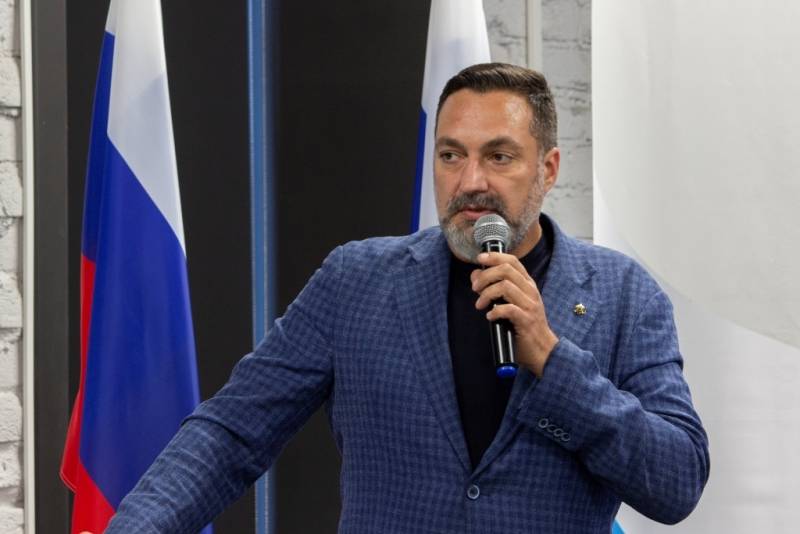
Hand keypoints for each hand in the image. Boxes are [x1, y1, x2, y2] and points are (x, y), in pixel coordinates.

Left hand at [471, 251, 558, 376]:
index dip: (494, 257)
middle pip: (505, 270)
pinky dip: (494, 311)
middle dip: (485, 276)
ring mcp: (530, 305)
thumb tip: (476, 275)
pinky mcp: (526, 320)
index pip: (512, 261)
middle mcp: (530, 291)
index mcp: (527, 284)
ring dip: (486, 294)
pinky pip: (508, 309)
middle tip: (475, 288)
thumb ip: (494, 288)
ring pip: (505, 286)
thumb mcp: (510, 303)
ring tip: (480, 305)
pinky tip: (489, 317)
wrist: (542, 350)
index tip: (480, 258)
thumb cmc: (523, 326)